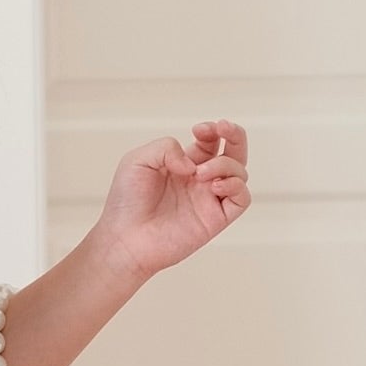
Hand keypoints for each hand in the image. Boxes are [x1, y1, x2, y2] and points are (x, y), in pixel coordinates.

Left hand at [89, 120, 250, 282]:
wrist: (124, 238)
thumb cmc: (126, 202)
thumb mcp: (138, 161)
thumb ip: (167, 148)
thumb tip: (194, 163)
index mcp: (183, 165)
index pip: (211, 141)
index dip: (212, 130)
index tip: (198, 129)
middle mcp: (199, 181)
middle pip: (234, 152)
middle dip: (234, 135)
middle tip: (223, 127)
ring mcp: (208, 200)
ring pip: (239, 172)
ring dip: (225, 164)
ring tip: (199, 174)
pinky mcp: (215, 220)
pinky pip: (242, 199)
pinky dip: (236, 186)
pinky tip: (214, 186)